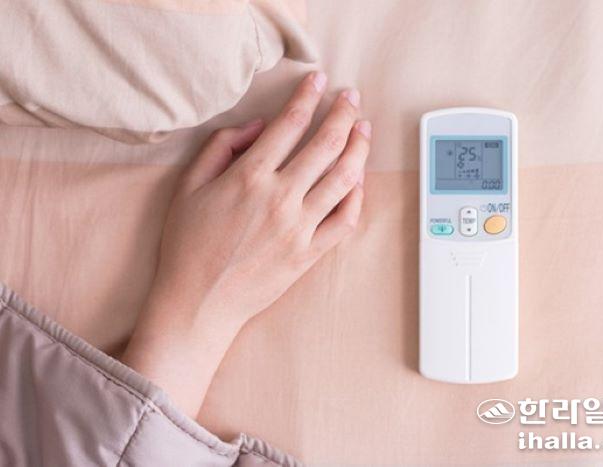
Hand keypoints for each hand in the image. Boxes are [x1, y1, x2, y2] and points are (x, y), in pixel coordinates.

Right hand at [121, 72, 370, 417]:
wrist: (198, 303)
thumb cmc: (188, 245)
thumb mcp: (188, 186)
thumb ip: (221, 147)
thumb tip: (258, 126)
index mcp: (249, 177)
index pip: (290, 125)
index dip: (307, 96)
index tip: (319, 80)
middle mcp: (280, 198)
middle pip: (326, 144)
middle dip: (343, 114)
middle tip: (351, 97)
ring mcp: (299, 228)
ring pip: (344, 178)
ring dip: (358, 148)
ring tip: (364, 129)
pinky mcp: (309, 254)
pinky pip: (345, 220)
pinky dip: (357, 196)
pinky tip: (359, 179)